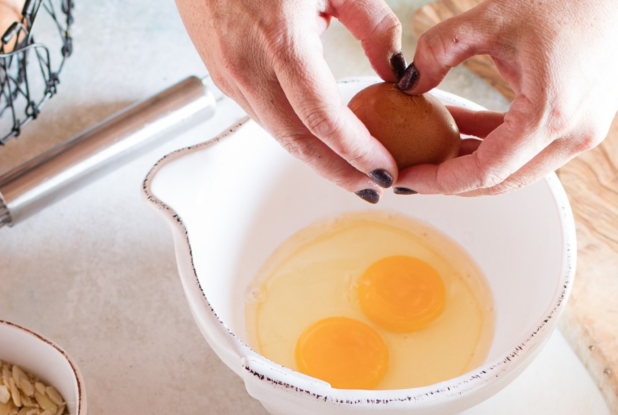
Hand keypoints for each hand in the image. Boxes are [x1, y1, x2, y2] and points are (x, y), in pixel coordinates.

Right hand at [174, 0, 404, 194]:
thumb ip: (372, 25)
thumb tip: (397, 76)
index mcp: (281, 41)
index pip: (325, 120)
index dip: (357, 153)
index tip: (386, 171)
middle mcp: (249, 68)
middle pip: (300, 143)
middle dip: (341, 173)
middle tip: (374, 186)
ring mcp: (230, 77)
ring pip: (280, 135)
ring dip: (319, 159)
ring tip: (354, 169)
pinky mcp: (221, 79)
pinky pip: (264, 118)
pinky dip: (296, 135)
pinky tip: (320, 139)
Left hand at [398, 0, 617, 195]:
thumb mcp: (494, 15)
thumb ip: (442, 48)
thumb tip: (408, 81)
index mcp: (550, 117)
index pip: (485, 172)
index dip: (439, 181)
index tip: (406, 178)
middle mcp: (572, 138)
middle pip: (501, 182)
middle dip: (454, 180)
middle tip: (415, 169)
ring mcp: (584, 136)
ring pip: (517, 170)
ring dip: (476, 159)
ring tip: (434, 141)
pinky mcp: (586, 126)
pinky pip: (533, 150)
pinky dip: (499, 142)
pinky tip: (466, 123)